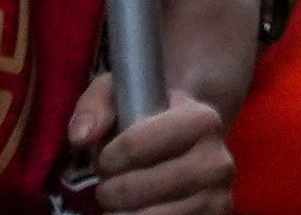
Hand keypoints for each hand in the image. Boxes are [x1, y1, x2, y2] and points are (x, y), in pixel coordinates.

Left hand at [61, 80, 228, 214]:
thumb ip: (97, 106)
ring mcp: (218, 198)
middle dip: (110, 191)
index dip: (108, 157)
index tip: (106, 158)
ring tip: (120, 204)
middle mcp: (218, 162)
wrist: (188, 147)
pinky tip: (135, 213)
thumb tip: (81, 137)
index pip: (136, 147)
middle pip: (137, 189)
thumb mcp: (121, 97)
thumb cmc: (148, 120)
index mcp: (202, 121)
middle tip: (109, 186)